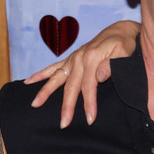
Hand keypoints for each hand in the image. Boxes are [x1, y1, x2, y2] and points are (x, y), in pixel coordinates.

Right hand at [24, 20, 139, 125]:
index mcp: (92, 58)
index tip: (90, 119)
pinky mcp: (70, 59)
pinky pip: (53, 67)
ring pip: (56, 78)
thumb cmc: (124, 42)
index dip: (89, 103)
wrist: (119, 30)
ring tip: (35, 104)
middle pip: (70, 86)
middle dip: (66, 106)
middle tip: (63, 123)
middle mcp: (79, 59)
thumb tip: (98, 77)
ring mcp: (73, 59)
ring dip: (45, 92)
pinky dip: (40, 74)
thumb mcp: (124, 51)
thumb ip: (112, 65)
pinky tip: (28, 81)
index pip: (89, 86)